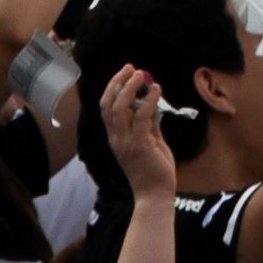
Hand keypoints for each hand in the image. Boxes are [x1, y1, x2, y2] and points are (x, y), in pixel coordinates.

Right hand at [99, 65, 180, 203]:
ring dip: (130, 87)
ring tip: (141, 74)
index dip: (112, 88)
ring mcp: (126, 142)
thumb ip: (149, 123)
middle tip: (130, 67)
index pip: (106, 108)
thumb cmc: (154, 170)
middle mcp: (116, 139)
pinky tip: (156, 90)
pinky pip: (141, 117)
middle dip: (117, 82)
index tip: (124, 73)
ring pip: (120, 108)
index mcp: (115, 138)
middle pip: (108, 105)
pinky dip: (149, 101)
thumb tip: (151, 102)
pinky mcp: (139, 145)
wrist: (155, 195)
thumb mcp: (151, 141)